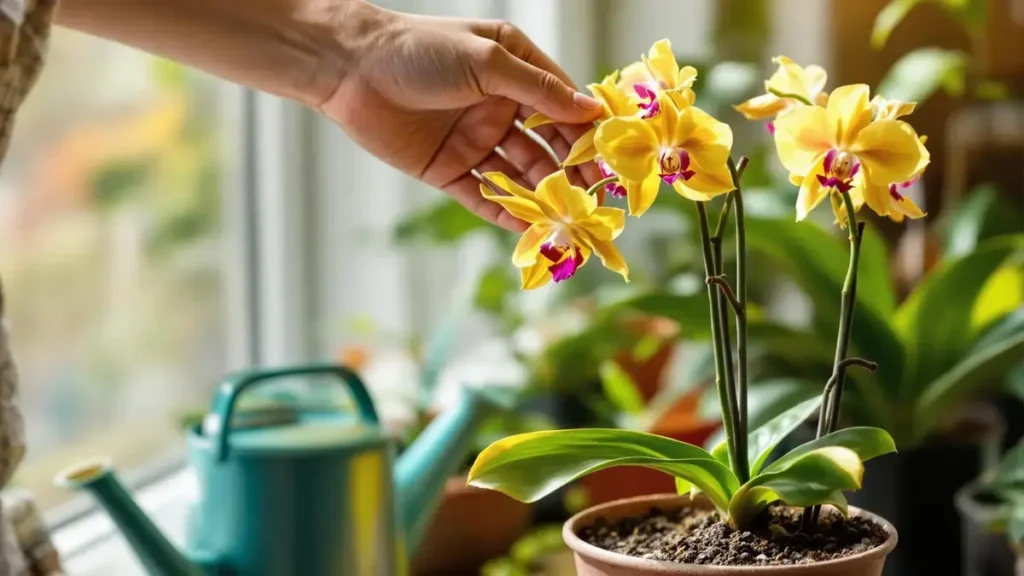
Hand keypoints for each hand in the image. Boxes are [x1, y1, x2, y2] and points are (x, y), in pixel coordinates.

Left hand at [319, 3, 603, 230]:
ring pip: (518, 174)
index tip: (613, 162)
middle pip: (547, 147)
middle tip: (594, 202)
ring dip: (542, 197)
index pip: (563, 106)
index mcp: (515, 70)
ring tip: (566, 221)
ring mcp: (475, 139)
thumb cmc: (420, 50)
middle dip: (571, 174)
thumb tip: (590, 111)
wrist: (350, 69)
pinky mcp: (448, 168)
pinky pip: (483, 195)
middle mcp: (500, 106)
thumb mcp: (487, 61)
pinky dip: (504, 212)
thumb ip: (538, 90)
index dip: (588, 134)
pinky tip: (528, 229)